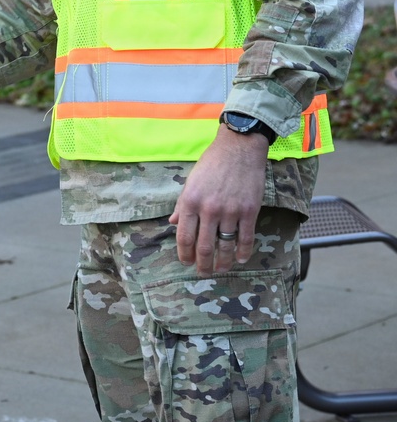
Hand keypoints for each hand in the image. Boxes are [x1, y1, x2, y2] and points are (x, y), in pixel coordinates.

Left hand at [169, 124, 269, 274]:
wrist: (238, 148)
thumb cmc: (212, 163)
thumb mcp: (191, 181)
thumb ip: (183, 204)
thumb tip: (173, 223)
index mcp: (190, 200)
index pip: (184, 236)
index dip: (184, 254)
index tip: (186, 262)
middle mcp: (208, 209)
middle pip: (204, 246)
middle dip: (202, 264)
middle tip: (203, 273)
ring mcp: (230, 211)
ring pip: (225, 246)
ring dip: (223, 262)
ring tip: (221, 269)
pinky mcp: (249, 211)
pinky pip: (246, 239)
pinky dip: (243, 253)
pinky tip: (240, 259)